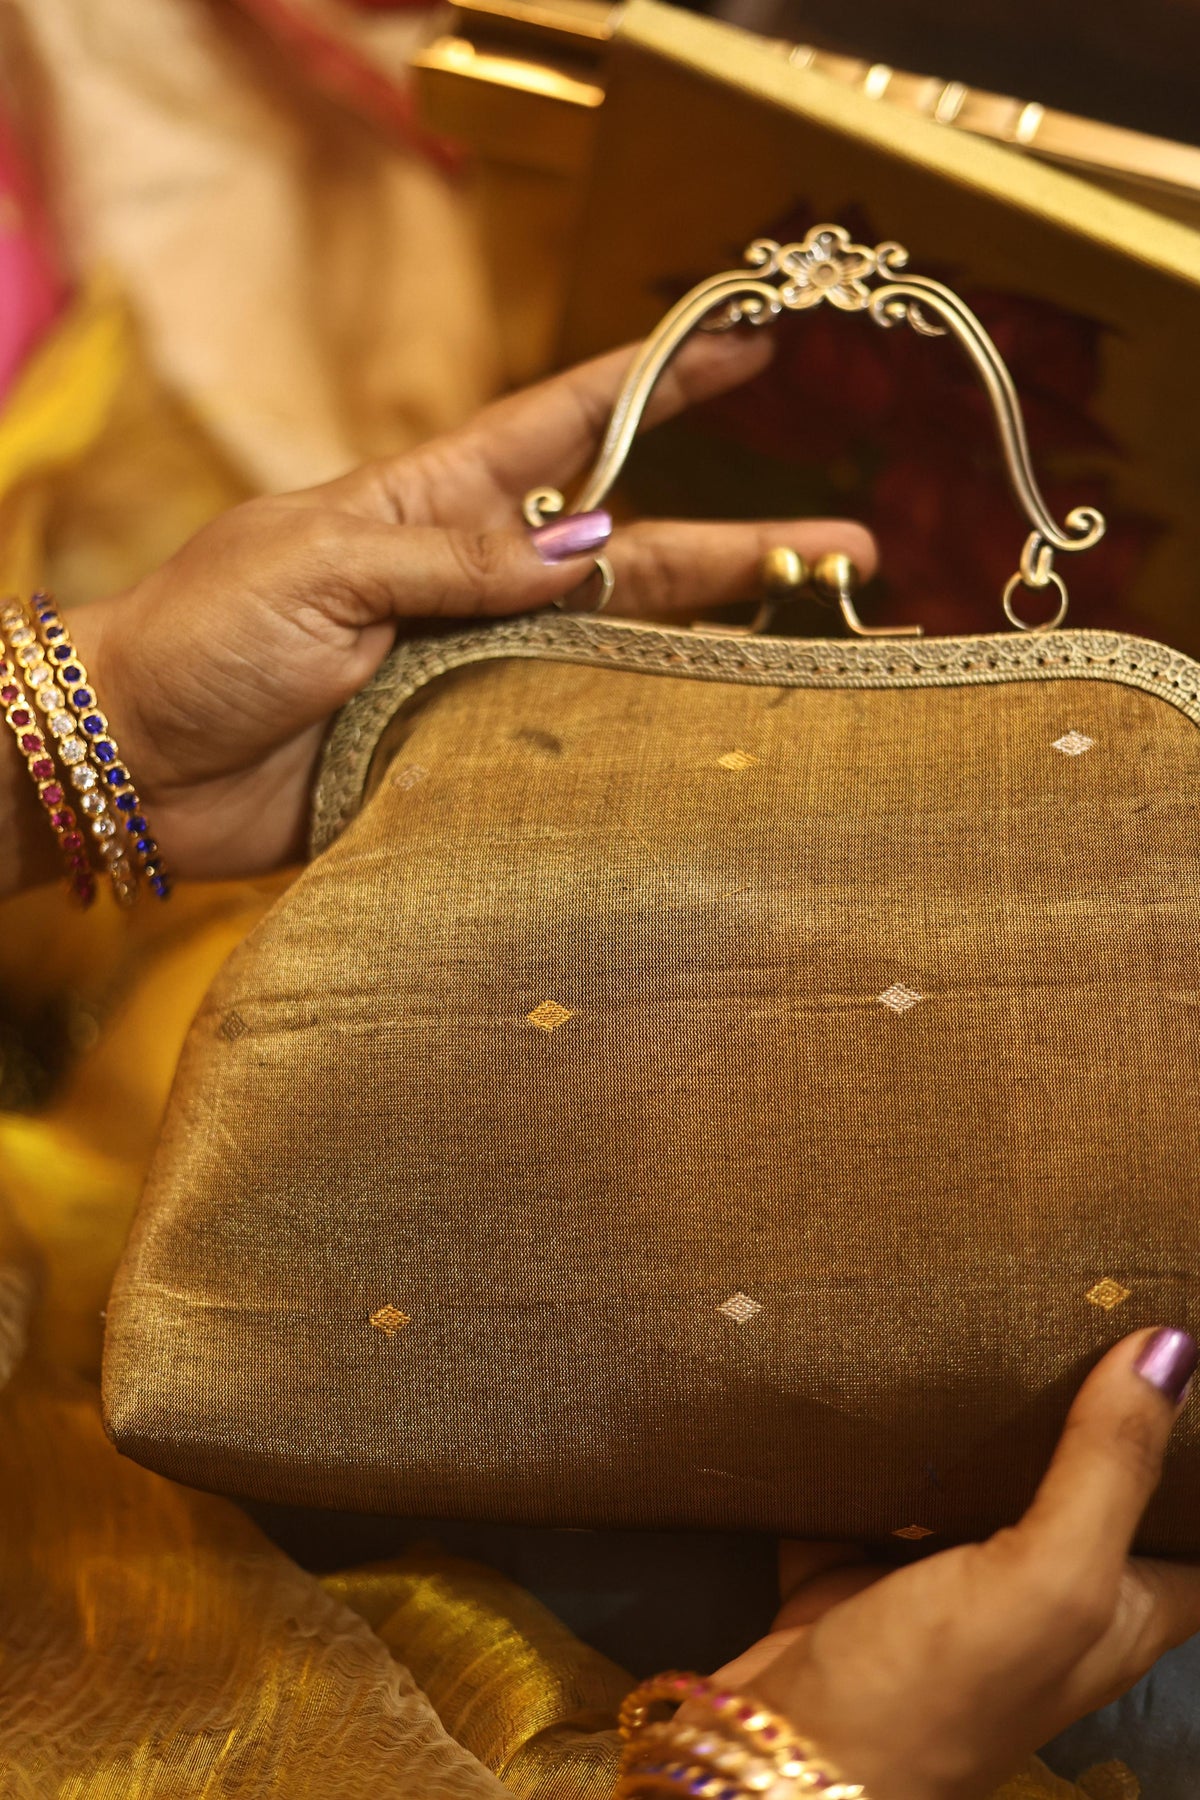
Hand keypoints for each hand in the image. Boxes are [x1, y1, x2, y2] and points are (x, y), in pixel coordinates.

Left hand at [53, 331, 874, 881]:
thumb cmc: (206, 632)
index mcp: (435, 504)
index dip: (662, 383)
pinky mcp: (462, 754)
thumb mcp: (321, 564)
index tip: (750, 342)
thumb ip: (454, 558)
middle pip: (631, 554)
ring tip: (818, 647)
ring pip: (618, 654)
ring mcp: (476, 669)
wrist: (137, 756)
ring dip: (713, 648)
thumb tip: (588, 549)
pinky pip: (565, 742)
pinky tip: (706, 740)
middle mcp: (476, 582)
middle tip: (855, 547)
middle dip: (742, 546)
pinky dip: (634, 741)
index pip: (570, 426)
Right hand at [714, 1328, 1199, 1799]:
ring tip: (984, 1300)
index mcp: (1118, 1606)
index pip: (1188, 1521)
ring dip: (975, 1403)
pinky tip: (874, 1358)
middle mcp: (1044, 1587)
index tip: (1172, 1348)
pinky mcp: (861, 1554)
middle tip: (1072, 1299)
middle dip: (1081, 1397)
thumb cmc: (937, 1693)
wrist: (782, 1755)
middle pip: (1084, 1478)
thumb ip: (1109, 1466)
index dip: (1193, 1450)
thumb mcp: (1051, 1579)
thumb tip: (1172, 1345)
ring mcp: (949, 1572)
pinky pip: (875, 1473)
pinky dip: (870, 1428)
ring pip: (976, 1469)